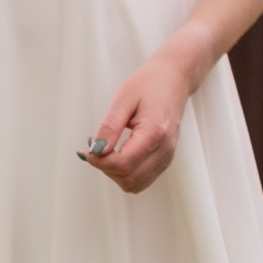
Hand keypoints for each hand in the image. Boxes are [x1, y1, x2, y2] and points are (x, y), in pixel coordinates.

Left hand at [81, 50, 193, 193]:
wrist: (174, 78)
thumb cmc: (150, 83)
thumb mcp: (123, 99)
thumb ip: (109, 127)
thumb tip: (95, 151)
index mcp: (155, 132)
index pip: (123, 164)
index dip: (100, 162)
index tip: (87, 150)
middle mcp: (164, 148)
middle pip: (128, 178)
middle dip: (105, 168)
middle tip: (96, 149)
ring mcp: (167, 156)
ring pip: (134, 184)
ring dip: (115, 174)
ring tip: (108, 152)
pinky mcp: (165, 159)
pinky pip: (142, 179)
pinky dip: (126, 174)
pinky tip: (118, 156)